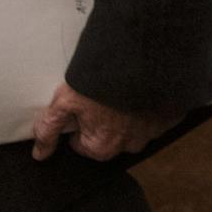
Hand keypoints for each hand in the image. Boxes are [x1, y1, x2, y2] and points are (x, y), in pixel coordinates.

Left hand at [30, 83, 176, 162]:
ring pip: (135, 128)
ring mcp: (154, 132)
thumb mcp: (65, 100)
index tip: (84, 104)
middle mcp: (130, 145)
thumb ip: (50, 128)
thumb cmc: (101, 81)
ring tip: (124, 90)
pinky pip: (158, 116)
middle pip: (110, 137)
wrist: (144, 57)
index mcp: (102, 147)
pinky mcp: (171, 116)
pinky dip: (151, 106)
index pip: (83, 143)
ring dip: (130, 114)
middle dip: (106, 120)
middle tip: (103, 95)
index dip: (79, 122)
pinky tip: (143, 90)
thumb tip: (40, 154)